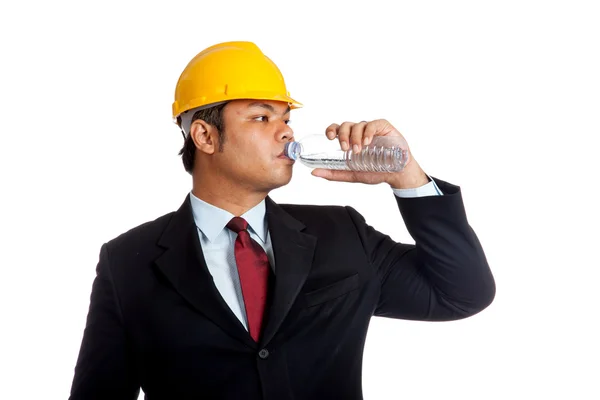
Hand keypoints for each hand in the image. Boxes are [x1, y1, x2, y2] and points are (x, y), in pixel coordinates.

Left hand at [311, 119, 429, 188]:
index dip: (331, 130)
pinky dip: (368, 132)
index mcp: (350, 140)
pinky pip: (373, 124)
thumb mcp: (352, 174)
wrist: (397, 174)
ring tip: (359, 150)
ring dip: (355, 137)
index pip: (337, 129)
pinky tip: (368, 142)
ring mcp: (372, 129)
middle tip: (345, 148)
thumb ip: (334, 173)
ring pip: (358, 125)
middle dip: (343, 135)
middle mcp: (359, 133)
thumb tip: (314, 173)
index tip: (330, 138)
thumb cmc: (377, 172)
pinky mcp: (384, 127)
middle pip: (346, 125)